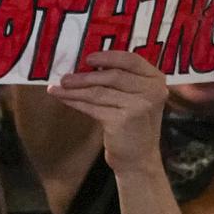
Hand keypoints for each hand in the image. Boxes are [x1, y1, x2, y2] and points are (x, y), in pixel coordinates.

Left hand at [52, 49, 165, 172]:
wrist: (138, 157)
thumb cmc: (133, 123)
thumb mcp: (134, 96)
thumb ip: (120, 79)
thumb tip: (85, 64)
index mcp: (155, 79)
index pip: (131, 60)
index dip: (108, 56)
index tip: (87, 57)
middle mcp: (151, 90)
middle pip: (113, 75)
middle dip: (85, 76)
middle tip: (65, 76)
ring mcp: (139, 106)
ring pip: (99, 92)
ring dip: (75, 89)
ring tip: (58, 87)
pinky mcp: (123, 120)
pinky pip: (92, 107)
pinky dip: (75, 102)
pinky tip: (63, 98)